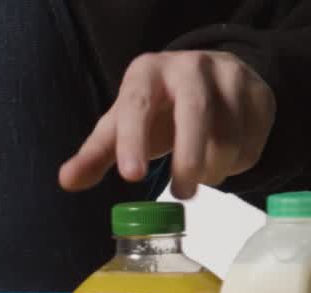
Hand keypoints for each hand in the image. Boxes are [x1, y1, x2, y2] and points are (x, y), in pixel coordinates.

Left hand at [59, 50, 274, 198]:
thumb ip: (95, 154)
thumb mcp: (121, 126)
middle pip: (195, 112)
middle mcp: (189, 66)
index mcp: (146, 73)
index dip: (134, 140)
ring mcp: (229, 75)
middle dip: (188, 159)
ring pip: (229, 130)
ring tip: (199, 179)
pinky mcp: (258, 92)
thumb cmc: (155, 109)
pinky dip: (237, 163)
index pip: (137, 104)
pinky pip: (253, 138)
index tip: (132, 177)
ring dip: (214, 167)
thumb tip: (66, 181)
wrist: (206, 81)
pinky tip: (222, 164)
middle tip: (181, 194)